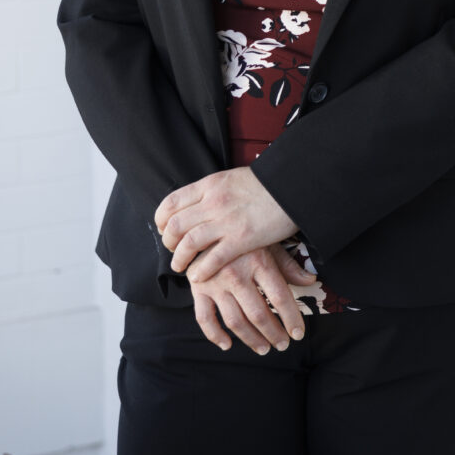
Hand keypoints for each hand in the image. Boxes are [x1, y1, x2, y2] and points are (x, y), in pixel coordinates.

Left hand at [154, 166, 297, 278]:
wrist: (293, 185)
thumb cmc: (266, 183)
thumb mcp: (232, 178)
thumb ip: (213, 191)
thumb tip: (197, 202)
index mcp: (210, 185)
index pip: (171, 202)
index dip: (161, 220)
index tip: (164, 229)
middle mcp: (213, 202)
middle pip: (174, 225)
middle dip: (168, 242)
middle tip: (173, 249)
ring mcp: (226, 221)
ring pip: (188, 243)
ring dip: (180, 259)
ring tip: (181, 267)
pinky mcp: (241, 239)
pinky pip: (211, 259)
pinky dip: (200, 270)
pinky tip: (198, 276)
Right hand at [190, 243, 314, 354]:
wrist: (207, 225)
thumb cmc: (244, 235)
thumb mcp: (268, 243)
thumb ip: (288, 265)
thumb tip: (311, 281)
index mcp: (258, 261)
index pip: (280, 297)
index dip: (291, 319)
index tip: (298, 334)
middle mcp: (236, 273)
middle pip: (259, 314)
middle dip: (273, 334)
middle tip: (282, 345)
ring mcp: (215, 282)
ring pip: (235, 321)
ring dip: (251, 339)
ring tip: (263, 348)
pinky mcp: (198, 289)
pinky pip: (204, 318)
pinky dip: (215, 335)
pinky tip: (227, 344)